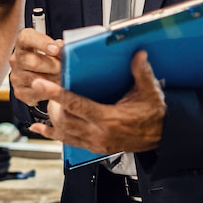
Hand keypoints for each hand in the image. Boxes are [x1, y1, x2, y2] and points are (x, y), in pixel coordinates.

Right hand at [9, 28, 62, 106]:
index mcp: (23, 43)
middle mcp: (16, 59)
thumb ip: (59, 46)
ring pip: (36, 80)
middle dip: (53, 66)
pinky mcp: (19, 92)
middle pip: (32, 62)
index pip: (26, 38)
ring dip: (53, 81)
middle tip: (65, 68)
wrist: (45, 76)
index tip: (56, 49)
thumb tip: (65, 49)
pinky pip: (37, 94)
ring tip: (63, 79)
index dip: (41, 43)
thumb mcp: (56, 47)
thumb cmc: (50, 58)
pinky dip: (49, 93)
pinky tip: (55, 88)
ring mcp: (16, 76)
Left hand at [29, 51, 164, 153]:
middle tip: (44, 87)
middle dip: (51, 103)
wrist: (161, 137)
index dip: (57, 94)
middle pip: (64, 120)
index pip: (76, 105)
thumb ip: (141, 73)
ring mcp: (96, 143)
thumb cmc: (154, 115)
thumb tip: (138, 54)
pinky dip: (52, 134)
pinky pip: (68, 142)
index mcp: (109, 119)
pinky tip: (40, 128)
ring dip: (51, 118)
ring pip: (64, 132)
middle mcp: (99, 134)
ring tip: (44, 101)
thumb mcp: (150, 92)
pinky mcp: (94, 148)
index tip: (42, 85)